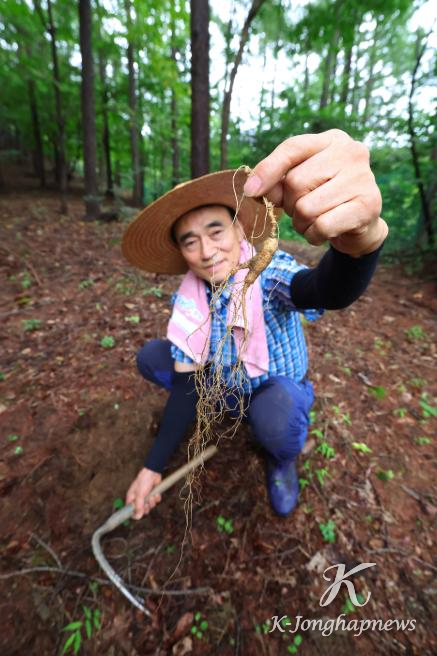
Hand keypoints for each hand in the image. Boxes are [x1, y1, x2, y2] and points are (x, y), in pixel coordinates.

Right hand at [125, 467, 161, 519]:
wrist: (153, 472)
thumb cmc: (143, 481)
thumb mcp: (140, 495)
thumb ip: (139, 506)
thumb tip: (137, 517)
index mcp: (131, 498)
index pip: (131, 510)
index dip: (135, 513)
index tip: (139, 515)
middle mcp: (138, 498)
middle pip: (142, 510)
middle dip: (146, 507)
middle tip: (147, 503)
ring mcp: (146, 497)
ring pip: (150, 506)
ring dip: (152, 501)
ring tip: (151, 495)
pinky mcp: (153, 494)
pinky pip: (156, 501)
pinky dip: (157, 497)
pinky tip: (156, 492)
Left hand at [244, 129, 387, 256]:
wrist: (360, 225)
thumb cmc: (324, 199)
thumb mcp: (300, 184)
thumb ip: (278, 181)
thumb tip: (255, 189)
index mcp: (332, 140)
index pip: (292, 148)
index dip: (267, 170)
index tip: (250, 191)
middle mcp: (352, 152)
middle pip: (296, 182)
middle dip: (291, 205)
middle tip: (303, 210)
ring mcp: (363, 178)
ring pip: (306, 208)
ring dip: (302, 224)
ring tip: (315, 221)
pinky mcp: (369, 205)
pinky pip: (321, 226)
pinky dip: (314, 236)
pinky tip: (324, 232)